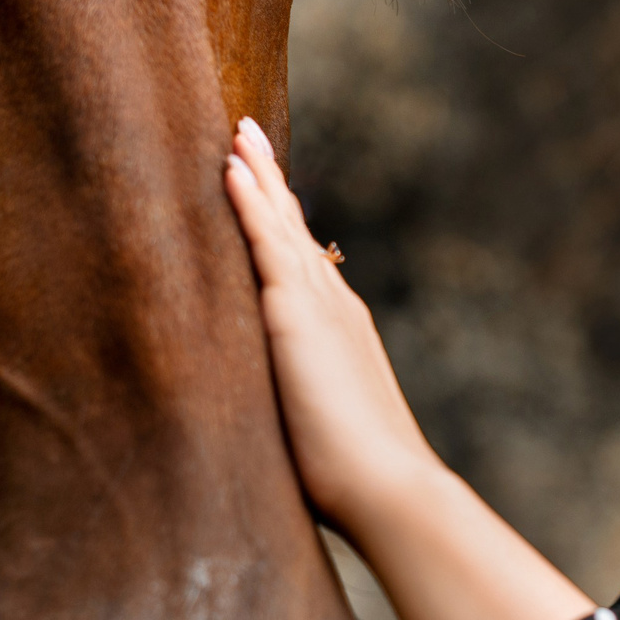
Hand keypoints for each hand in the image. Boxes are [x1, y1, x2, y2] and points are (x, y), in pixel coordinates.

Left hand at [224, 116, 439, 540]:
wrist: (388, 486)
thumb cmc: (355, 481)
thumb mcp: (322, 430)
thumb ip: (300, 411)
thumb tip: (280, 430)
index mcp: (338, 333)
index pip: (302, 265)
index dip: (281, 222)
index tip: (264, 185)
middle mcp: (333, 307)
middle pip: (293, 229)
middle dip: (269, 181)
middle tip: (247, 135)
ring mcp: (318, 306)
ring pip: (280, 224)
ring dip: (258, 175)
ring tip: (237, 133)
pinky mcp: (296, 314)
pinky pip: (267, 243)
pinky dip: (250, 202)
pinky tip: (231, 169)